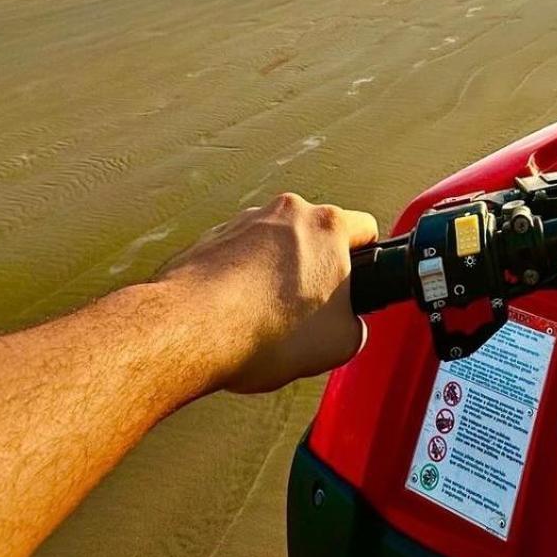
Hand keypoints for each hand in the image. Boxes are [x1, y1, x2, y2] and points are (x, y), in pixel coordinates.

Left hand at [156, 192, 377, 392]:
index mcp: (328, 227)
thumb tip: (347, 326)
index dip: (366, 259)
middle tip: (307, 309)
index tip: (357, 281)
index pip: (365, 228)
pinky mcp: (209, 237)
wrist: (189, 331)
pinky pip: (238, 255)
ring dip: (276, 271)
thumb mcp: (339, 344)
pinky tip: (234, 315)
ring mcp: (245, 221)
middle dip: (315, 267)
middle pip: (316, 235)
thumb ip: (355, 326)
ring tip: (265, 316)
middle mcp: (287, 212)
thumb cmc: (265, 331)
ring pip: (275, 243)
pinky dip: (241, 277)